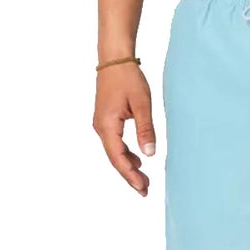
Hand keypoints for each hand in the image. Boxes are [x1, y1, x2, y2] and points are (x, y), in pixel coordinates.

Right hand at [94, 63, 156, 194]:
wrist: (114, 59)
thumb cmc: (128, 78)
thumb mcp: (142, 104)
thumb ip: (146, 129)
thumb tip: (149, 154)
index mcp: (107, 126)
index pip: (118, 158)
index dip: (130, 175)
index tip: (142, 187)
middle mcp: (100, 128)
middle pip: (114, 159)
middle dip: (129, 175)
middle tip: (145, 190)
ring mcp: (101, 124)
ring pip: (114, 152)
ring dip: (128, 166)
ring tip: (144, 180)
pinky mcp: (106, 120)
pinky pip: (115, 143)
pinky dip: (126, 154)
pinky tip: (137, 160)